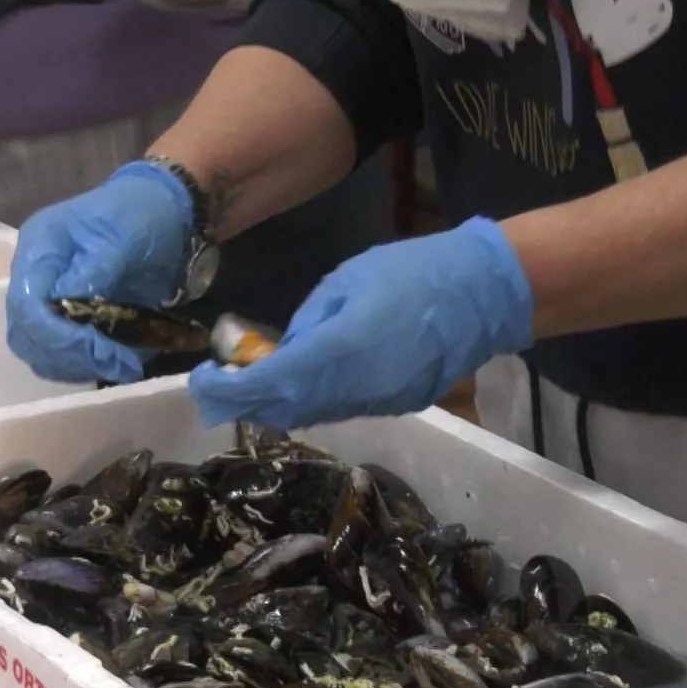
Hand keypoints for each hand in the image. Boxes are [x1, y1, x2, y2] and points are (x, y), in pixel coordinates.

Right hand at [5, 161, 193, 383]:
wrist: (161, 208)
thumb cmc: (141, 215)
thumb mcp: (122, 237)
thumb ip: (96, 273)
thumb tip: (74, 310)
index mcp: (39, 249)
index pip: (26, 304)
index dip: (55, 335)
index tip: (97, 350)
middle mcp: (34, 277)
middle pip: (26, 334)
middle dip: (69, 356)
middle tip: (117, 363)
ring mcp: (48, 299)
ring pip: (40, 351)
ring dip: (78, 366)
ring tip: (122, 364)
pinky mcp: (66, 317)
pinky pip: (61, 354)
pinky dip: (85, 365)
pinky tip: (117, 361)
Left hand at [186, 217, 533, 428]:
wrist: (483, 294)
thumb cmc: (413, 272)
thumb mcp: (347, 281)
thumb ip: (308, 321)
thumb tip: (281, 351)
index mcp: (340, 349)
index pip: (271, 383)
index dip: (231, 389)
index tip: (202, 382)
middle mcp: (356, 387)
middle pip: (287, 409)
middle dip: (248, 402)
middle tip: (218, 387)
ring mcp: (378, 402)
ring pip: (312, 415)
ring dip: (277, 405)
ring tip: (251, 384)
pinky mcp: (396, 405)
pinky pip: (340, 410)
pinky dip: (309, 403)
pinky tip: (297, 385)